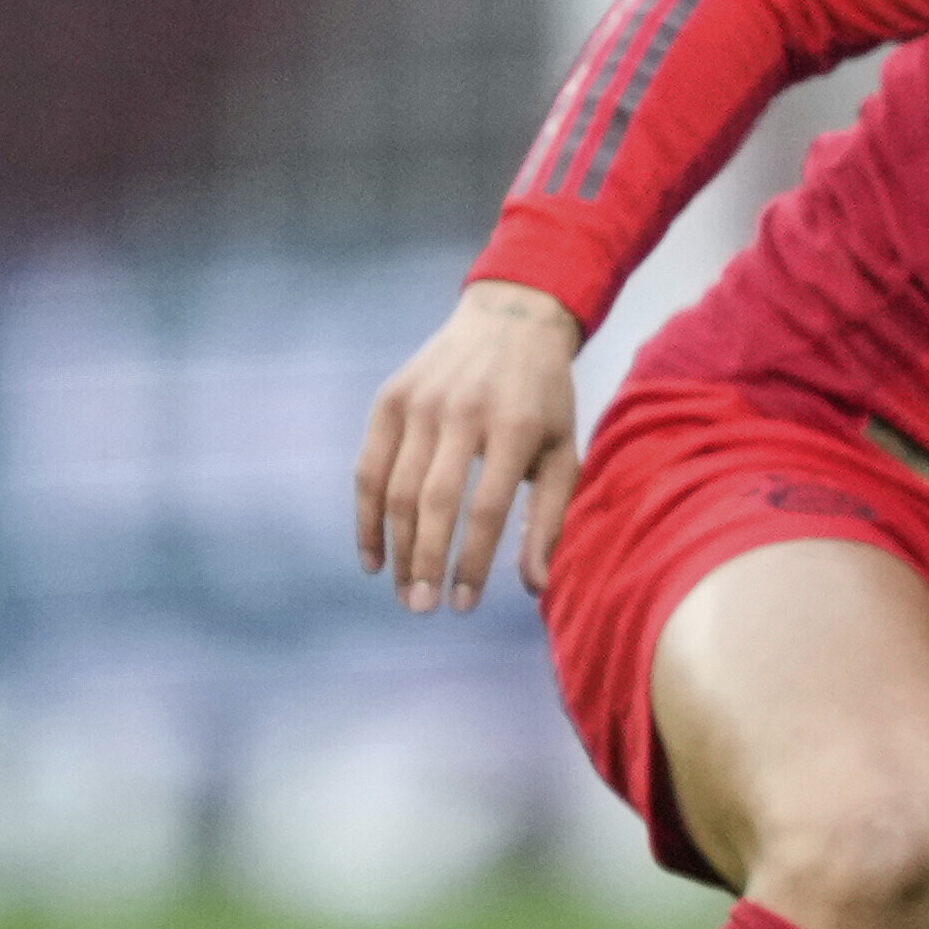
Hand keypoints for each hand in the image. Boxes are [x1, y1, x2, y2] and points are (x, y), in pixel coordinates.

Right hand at [354, 279, 585, 615]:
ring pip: (396, 489)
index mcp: (514, 425)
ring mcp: (421, 401)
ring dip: (395, 548)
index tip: (464, 606)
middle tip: (423, 609)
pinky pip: (368, 468)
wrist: (510, 319)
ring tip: (404, 594)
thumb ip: (551, 519)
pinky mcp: (390, 398)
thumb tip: (535, 588)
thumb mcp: (564, 452)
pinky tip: (374, 560)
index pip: (485, 507)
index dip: (471, 561)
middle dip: (425, 561)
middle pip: (434, 501)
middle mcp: (463, 410)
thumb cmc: (544, 401)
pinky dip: (365, 518)